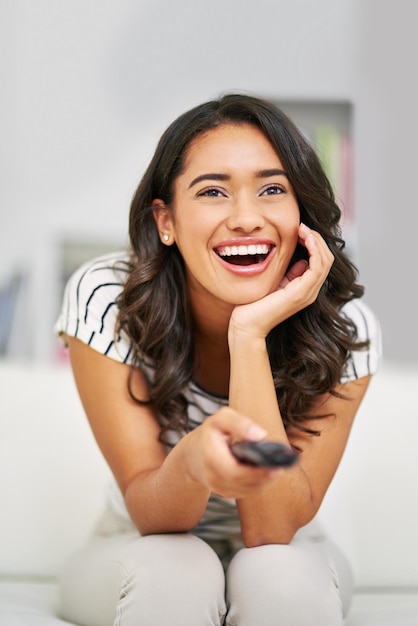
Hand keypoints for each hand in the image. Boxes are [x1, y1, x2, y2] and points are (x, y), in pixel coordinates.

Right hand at [182, 407, 282, 498]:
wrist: (193, 455)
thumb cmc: (211, 433)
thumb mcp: (221, 419)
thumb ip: (239, 422)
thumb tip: (260, 435)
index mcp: (211, 457)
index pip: (236, 472)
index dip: (258, 472)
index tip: (277, 467)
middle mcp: (213, 477)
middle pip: (245, 484)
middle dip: (266, 476)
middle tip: (283, 466)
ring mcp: (219, 488)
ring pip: (249, 490)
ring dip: (266, 480)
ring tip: (278, 467)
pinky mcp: (227, 493)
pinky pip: (248, 492)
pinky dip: (260, 483)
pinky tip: (266, 472)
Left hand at [229, 223, 333, 338]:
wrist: (247, 324)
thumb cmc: (255, 305)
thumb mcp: (276, 283)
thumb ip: (289, 273)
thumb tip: (301, 261)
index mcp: (305, 288)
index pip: (320, 261)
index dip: (313, 243)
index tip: (299, 229)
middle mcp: (310, 291)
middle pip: (326, 258)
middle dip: (316, 238)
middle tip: (301, 225)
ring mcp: (308, 293)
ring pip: (325, 260)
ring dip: (316, 240)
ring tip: (302, 228)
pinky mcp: (301, 293)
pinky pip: (317, 266)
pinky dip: (314, 248)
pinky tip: (304, 237)